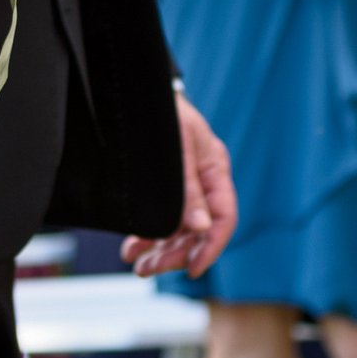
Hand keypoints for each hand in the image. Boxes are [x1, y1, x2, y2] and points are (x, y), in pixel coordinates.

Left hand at [121, 99, 235, 278]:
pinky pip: (162, 218)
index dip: (210, 247)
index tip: (193, 269)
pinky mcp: (165, 186)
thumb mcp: (177, 147)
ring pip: (178, 229)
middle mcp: (203, 181)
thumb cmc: (162, 110)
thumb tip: (202, 228)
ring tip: (137, 265)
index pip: (223, 218)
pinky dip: (148, 235)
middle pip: (198, 230)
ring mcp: (184, 185)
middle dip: (175, 254)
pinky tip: (133, 247)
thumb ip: (188, 188)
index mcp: (215, 169)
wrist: (138, 88)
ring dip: (159, 250)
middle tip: (147, 269)